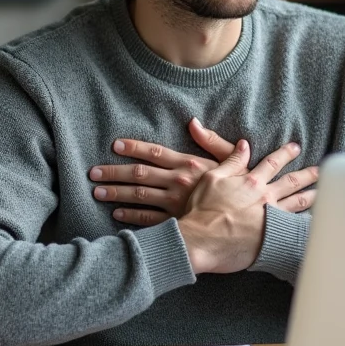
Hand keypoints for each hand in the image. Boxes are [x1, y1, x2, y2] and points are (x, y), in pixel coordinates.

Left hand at [90, 118, 316, 225]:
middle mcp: (178, 183)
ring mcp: (175, 204)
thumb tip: (193, 122)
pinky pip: (149, 220)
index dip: (134, 148)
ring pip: (139, 197)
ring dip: (116, 194)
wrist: (250, 222)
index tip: (115, 145)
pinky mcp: (176, 223)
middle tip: (94, 172)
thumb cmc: (242, 190)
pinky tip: (117, 215)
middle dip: (114, 173)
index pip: (155, 153)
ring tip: (97, 192)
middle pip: (139, 175)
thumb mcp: (232, 162)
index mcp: (189, 165)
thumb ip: (213, 141)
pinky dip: (131, 216)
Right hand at [177, 139, 306, 273]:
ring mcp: (271, 217)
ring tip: (323, 191)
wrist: (201, 241)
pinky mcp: (272, 237)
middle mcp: (265, 197)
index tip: (296, 147)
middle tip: (319, 169)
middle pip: (291, 182)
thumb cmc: (201, 211)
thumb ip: (231, 162)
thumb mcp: (212, 178)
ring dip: (313, 195)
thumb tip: (244, 145)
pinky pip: (295, 227)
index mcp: (251, 181)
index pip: (273, 163)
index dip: (285, 154)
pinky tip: (316, 220)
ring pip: (298, 203)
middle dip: (307, 174)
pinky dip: (307, 221)